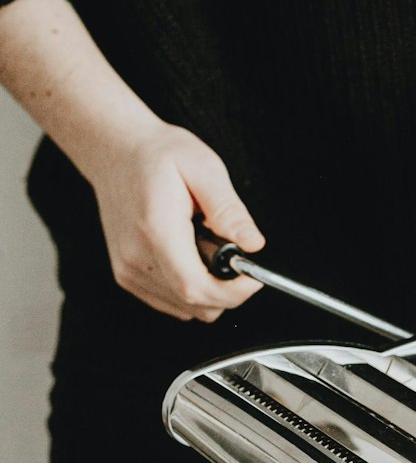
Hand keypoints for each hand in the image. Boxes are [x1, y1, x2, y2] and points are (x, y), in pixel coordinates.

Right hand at [89, 120, 265, 320]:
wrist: (115, 152)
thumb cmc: (157, 155)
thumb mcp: (203, 168)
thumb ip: (228, 209)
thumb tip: (252, 244)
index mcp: (156, 229)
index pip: (195, 287)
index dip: (231, 293)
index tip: (252, 280)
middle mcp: (135, 257)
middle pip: (194, 304)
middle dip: (227, 292)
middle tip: (234, 257)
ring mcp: (127, 270)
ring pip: (185, 309)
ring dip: (209, 291)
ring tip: (206, 250)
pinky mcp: (126, 276)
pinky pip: (171, 303)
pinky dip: (191, 292)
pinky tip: (191, 259)